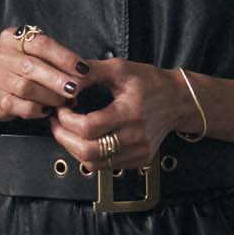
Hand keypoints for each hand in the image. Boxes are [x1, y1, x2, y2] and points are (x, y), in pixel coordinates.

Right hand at [0, 26, 89, 122]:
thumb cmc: (18, 70)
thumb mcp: (31, 54)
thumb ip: (53, 59)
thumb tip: (82, 72)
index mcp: (11, 38)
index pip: (40, 43)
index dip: (64, 56)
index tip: (82, 68)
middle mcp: (1, 55)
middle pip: (32, 65)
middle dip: (58, 78)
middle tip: (76, 88)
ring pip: (27, 88)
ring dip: (51, 96)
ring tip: (66, 101)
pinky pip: (23, 107)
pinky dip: (40, 109)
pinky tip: (48, 109)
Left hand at [49, 58, 187, 170]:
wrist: (178, 100)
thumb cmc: (149, 82)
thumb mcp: (120, 68)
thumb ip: (91, 72)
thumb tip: (65, 79)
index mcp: (130, 113)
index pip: (89, 127)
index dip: (66, 119)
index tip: (61, 107)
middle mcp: (136, 137)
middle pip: (88, 151)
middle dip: (63, 136)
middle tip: (55, 121)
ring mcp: (138, 152)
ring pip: (93, 163)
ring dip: (72, 148)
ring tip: (65, 130)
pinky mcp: (139, 160)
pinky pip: (104, 166)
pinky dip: (87, 155)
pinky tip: (82, 139)